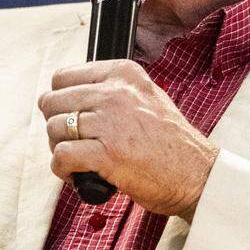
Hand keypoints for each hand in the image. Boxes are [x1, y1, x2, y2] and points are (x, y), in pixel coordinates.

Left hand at [40, 60, 219, 219]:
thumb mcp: (148, 97)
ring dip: (60, 149)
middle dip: (57, 126)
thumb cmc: (172, 143)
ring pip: (53, 129)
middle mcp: (116, 93)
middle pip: (52, 102)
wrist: (197, 174)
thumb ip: (113, 90)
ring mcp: (110, 123)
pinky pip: (61, 156)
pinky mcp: (106, 154)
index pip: (63, 78)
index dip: (62, 102)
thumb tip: (72, 96)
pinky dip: (63, 169)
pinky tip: (79, 175)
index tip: (73, 117)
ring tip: (81, 160)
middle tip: (76, 142)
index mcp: (124, 75)